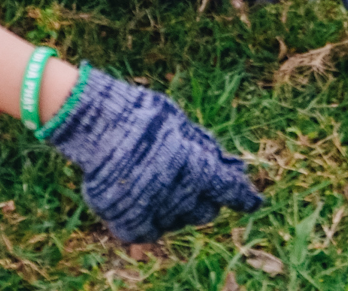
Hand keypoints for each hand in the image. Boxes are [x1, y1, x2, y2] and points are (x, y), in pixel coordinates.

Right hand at [45, 66, 262, 244]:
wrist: (95, 122)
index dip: (244, 197)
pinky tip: (148, 205)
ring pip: (178, 221)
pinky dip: (152, 221)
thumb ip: (200, 146)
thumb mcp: (177, 121)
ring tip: (164, 186)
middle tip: (195, 184)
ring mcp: (152, 211)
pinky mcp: (128, 220)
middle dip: (205, 199)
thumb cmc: (138, 115)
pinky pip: (149, 231)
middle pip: (205, 211)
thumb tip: (223, 164)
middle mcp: (178, 195)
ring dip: (179, 208)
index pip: (229, 191)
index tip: (253, 201)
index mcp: (194, 169)